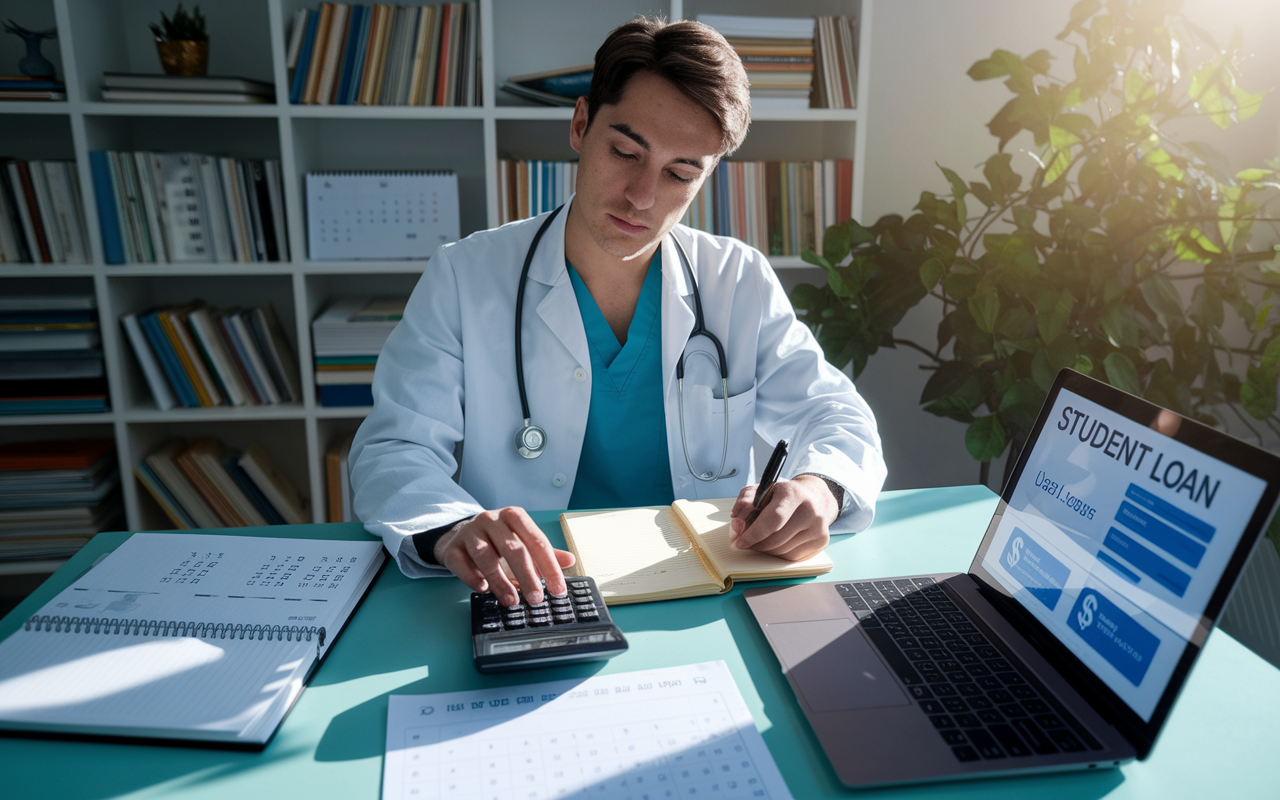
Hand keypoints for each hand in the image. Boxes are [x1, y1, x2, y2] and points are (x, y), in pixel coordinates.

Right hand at [434, 507, 576, 605]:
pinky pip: (461, 563)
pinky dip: (472, 578)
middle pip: (513, 548)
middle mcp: (492, 520)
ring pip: (486, 556)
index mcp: (514, 516)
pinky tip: (484, 589)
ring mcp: (470, 532)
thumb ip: (544, 552)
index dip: (549, 566)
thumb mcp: (521, 540)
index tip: (558, 589)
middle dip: (527, 576)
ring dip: (500, 581)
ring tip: (512, 600)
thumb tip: (570, 560)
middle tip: (536, 599)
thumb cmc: (497, 539)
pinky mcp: (453, 547)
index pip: (537, 541)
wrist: (459, 534)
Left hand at [728, 475, 838, 560]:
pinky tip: (774, 542)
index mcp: (793, 493)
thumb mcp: (762, 490)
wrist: (815, 497)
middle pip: (775, 539)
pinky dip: (777, 553)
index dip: (753, 534)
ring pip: (781, 551)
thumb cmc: (783, 495)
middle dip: (754, 544)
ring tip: (758, 539)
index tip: (738, 542)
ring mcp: (818, 528)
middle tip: (742, 542)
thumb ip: (745, 501)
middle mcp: (810, 511)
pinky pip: (790, 556)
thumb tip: (736, 522)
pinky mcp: (821, 542)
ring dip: (764, 549)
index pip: (773, 519)